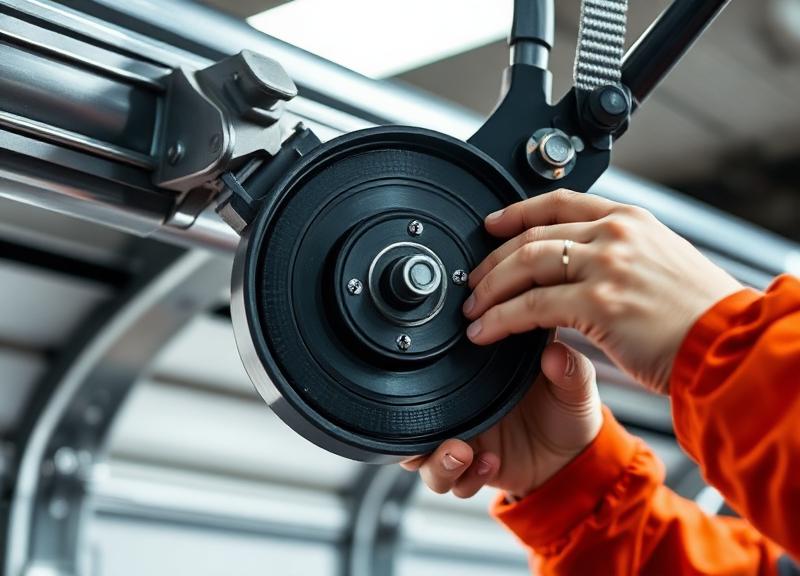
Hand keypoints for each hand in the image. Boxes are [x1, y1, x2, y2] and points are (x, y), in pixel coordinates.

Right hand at [401, 342, 600, 498]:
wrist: (577, 457)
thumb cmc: (569, 411)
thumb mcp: (574, 386)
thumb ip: (568, 369)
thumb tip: (555, 352)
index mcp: (476, 380)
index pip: (431, 376)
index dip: (419, 381)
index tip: (430, 380)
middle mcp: (463, 411)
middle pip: (413, 422)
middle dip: (414, 435)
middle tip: (445, 433)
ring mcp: (466, 442)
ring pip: (423, 458)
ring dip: (436, 460)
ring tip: (461, 454)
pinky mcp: (474, 471)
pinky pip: (453, 482)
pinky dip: (465, 478)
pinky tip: (489, 464)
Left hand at [463, 190, 742, 393]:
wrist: (729, 344)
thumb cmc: (700, 313)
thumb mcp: (661, 261)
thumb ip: (620, 254)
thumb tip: (579, 264)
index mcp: (630, 220)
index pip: (559, 202)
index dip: (517, 211)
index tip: (492, 224)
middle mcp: (615, 234)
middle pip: (532, 235)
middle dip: (493, 260)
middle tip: (473, 281)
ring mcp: (606, 266)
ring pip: (524, 266)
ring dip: (490, 289)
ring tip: (473, 309)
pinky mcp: (598, 304)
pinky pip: (531, 308)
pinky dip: (501, 320)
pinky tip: (487, 331)